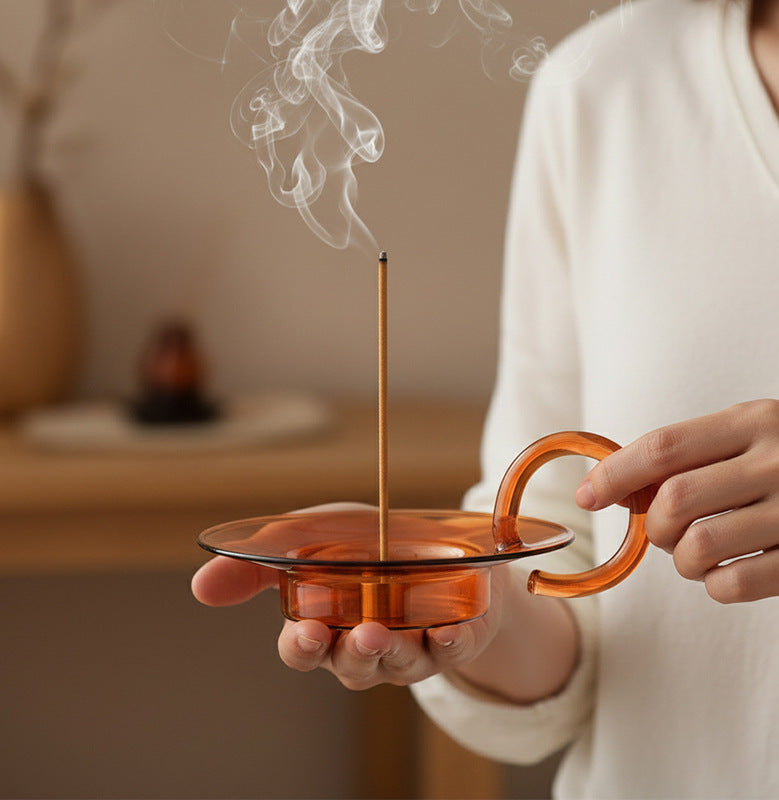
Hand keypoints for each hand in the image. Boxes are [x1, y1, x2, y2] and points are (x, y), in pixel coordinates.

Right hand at [191, 503, 507, 690]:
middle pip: (351, 666)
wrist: (432, 540)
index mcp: (328, 625)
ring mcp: (412, 647)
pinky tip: (449, 630)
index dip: (303, 646)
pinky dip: (451, 642)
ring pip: (399, 664)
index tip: (306, 632)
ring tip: (388, 631)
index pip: (306, 650)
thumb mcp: (311, 537)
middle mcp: (366, 645)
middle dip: (352, 654)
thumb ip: (260, 562)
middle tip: (358, 635)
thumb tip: (200, 588)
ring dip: (394, 652)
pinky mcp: (453, 638)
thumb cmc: (364, 544)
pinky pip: (453, 651)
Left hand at [575, 400, 778, 602]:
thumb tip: (609, 485)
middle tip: (662, 529)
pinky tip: (723, 572)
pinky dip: (713, 585)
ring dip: (680, 559)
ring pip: (697, 546)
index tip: (586, 495)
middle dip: (651, 525)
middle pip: (673, 500)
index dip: (614, 474)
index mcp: (755, 422)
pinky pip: (733, 584)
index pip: (663, 447)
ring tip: (694, 552)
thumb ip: (688, 455)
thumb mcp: (748, 435)